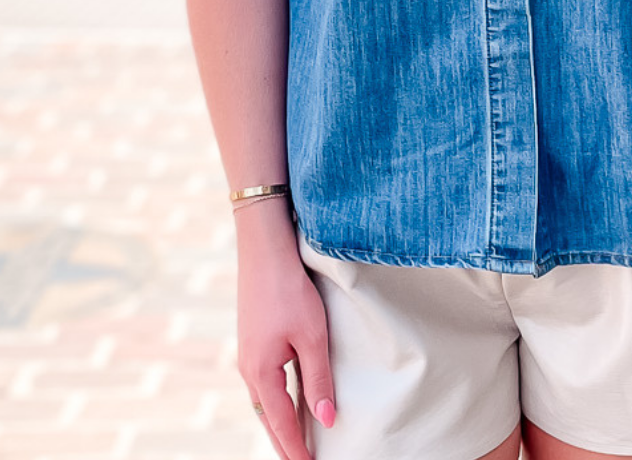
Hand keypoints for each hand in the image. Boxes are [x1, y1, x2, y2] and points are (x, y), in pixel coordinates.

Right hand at [235, 202, 336, 459]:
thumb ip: (318, 380)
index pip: (281, 424)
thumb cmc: (289, 290)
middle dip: (284, 442)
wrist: (265, 250)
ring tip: (296, 441)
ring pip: (264, 400)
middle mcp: (248, 368)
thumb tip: (325, 420)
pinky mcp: (252, 340)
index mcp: (261, 373)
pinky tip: (287, 399)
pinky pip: (263, 382)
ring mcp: (247, 354)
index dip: (296, 449)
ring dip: (279, 422)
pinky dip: (275, 400)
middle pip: (268, 417)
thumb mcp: (312, 336)